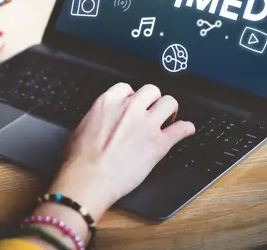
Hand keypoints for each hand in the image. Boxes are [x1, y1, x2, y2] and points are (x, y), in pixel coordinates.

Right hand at [48, 83, 195, 220]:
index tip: (133, 104)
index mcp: (108, 102)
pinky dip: (186, 129)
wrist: (90, 178)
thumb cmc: (80, 159)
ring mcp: (146, 124)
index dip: (132, 96)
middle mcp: (130, 108)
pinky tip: (186, 130)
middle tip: (152, 110)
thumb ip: (97, 118)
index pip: (127, 88)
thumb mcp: (81, 128)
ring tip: (169, 117)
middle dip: (152, 100)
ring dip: (170, 110)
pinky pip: (181, 129)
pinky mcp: (159, 143)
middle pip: (151, 90)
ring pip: (169, 103)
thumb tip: (100, 122)